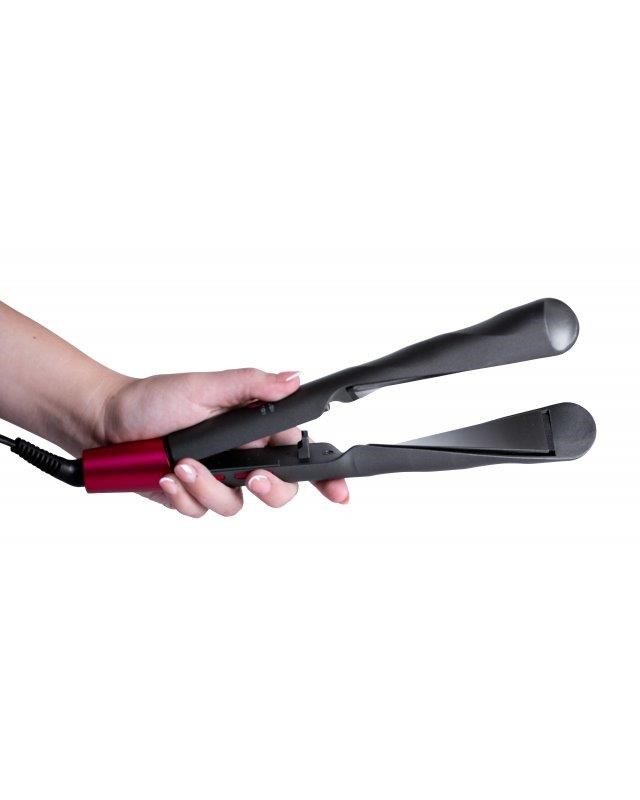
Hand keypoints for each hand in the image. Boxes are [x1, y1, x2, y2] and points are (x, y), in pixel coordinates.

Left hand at [99, 368, 349, 516]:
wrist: (107, 423)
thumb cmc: (154, 399)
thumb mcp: (205, 386)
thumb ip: (252, 386)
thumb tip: (293, 379)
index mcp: (253, 428)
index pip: (300, 452)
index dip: (326, 476)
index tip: (340, 491)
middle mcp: (241, 456)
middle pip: (279, 490)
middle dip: (270, 489)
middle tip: (253, 476)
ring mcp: (217, 479)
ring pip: (236, 504)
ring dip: (209, 487)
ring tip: (184, 466)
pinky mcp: (192, 498)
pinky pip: (201, 511)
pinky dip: (185, 496)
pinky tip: (168, 477)